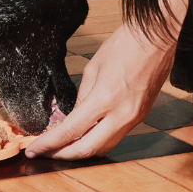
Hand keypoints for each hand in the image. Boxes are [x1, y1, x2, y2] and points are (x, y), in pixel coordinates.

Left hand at [23, 18, 174, 158]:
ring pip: (104, 148)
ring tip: (63, 147)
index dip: (49, 143)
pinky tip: (86, 136)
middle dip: (63, 155)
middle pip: (87, 149)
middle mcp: (121, 114)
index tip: (34, 149)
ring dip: (82, 152)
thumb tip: (74, 116)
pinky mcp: (140, 116)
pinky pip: (116, 137)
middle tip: (46, 153)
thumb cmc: (127, 43)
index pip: (70, 131)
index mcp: (105, 98)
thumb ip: (82, 95)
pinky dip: (98, 141)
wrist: (158, 37)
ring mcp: (133, 118)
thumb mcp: (94, 66)